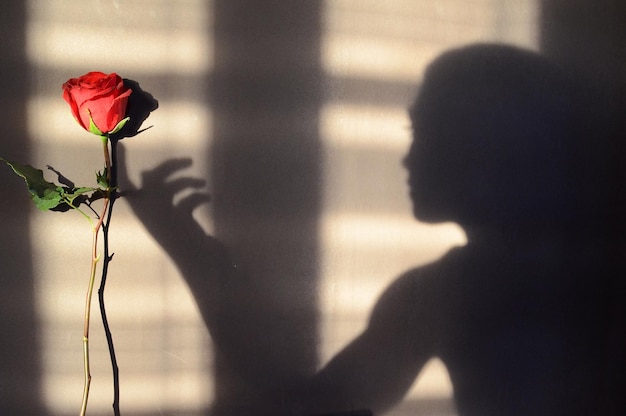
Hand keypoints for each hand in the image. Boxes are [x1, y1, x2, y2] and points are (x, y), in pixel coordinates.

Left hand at [116, 144, 232, 330]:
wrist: (201, 270)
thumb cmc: (182, 245)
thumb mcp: (162, 220)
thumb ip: (152, 198)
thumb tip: (139, 175)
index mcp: (143, 211)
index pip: (128, 182)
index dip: (123, 164)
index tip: (124, 145)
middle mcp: (152, 213)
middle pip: (155, 182)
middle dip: (170, 169)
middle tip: (188, 161)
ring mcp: (168, 219)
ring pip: (173, 190)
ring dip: (186, 183)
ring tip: (202, 182)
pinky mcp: (182, 225)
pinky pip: (185, 203)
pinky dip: (195, 197)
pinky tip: (206, 198)